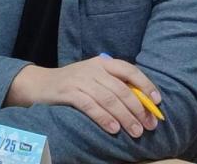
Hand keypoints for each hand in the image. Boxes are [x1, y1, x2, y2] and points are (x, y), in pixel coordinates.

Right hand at [5, 56, 161, 137]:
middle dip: (138, 109)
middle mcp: (92, 69)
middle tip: (148, 126)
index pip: (129, 70)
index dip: (145, 85)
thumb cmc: (73, 85)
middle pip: (121, 89)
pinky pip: (90, 106)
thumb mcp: (93, 78)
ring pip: (109, 99)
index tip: (157, 102)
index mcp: (102, 63)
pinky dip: (104, 118)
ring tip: (135, 132)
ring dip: (125, 117)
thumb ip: (113, 85)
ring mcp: (79, 80)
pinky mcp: (68, 92)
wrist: (40, 84)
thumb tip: (143, 104)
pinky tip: (113, 129)